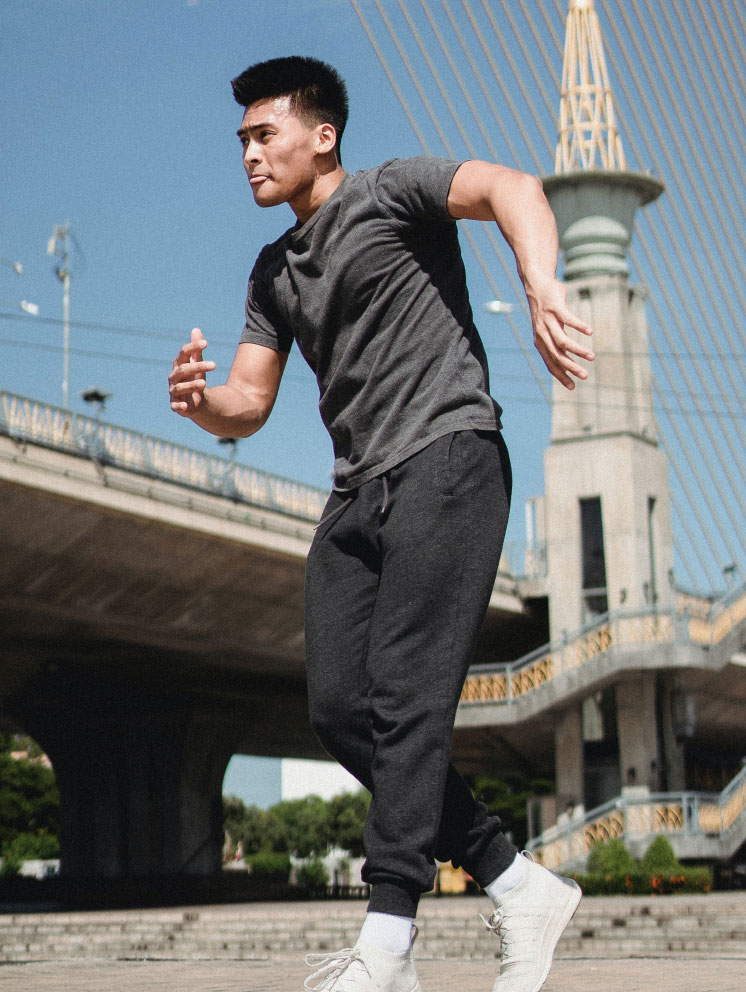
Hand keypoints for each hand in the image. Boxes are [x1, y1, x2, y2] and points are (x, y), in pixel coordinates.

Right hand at [169, 327, 216, 416]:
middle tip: (215, 365)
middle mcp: (174, 377)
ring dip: (191, 385)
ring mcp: (174, 391)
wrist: (193, 400)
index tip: (206, 343)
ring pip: (180, 387)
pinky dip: (179, 406)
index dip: (193, 347)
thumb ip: (196, 350)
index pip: (183, 353)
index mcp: (179, 365)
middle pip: (183, 370)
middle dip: (198, 366)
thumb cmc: (194, 379)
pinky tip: (185, 406)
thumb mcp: (197, 364)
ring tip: (204, 383)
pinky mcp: (176, 405)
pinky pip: (175, 406)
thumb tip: (196, 329)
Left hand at [525, 274, 593, 389]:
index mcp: (541, 342)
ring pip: (563, 341)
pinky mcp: (555, 308)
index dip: (561, 375)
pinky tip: (590, 332)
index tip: (572, 387)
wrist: (537, 285)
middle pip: (557, 355)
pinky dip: (579, 326)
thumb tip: (567, 355)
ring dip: (578, 350)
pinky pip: (568, 319)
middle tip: (585, 376)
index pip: (550, 363)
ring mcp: (548, 321)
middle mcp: (542, 334)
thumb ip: (556, 341)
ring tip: (592, 357)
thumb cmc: (546, 309)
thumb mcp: (549, 328)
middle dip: (571, 367)